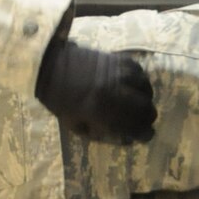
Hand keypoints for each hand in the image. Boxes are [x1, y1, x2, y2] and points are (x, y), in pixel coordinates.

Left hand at [34, 38, 155, 143]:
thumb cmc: (60, 100)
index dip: (145, 134)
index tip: (144, 135)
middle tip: (142, 120)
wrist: (50, 66)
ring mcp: (118, 74)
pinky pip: (141, 73)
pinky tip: (132, 86)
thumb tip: (128, 140)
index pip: (136, 127)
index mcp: (101, 112)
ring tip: (137, 102)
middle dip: (147, 118)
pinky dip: (140, 82)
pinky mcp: (119, 59)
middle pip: (147, 109)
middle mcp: (115, 92)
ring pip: (147, 90)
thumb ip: (104, 135)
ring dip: (145, 99)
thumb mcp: (77, 127)